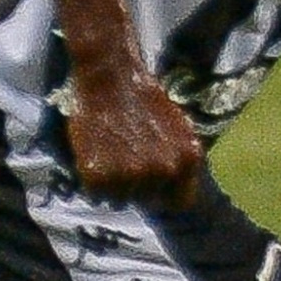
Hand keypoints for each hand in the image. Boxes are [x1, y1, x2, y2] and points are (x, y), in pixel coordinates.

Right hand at [66, 58, 203, 206]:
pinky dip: (92, 178)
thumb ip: (179, 160)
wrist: (111, 78)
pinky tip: (96, 154)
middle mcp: (163, 170)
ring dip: (113, 184)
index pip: (181, 202)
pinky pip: (95, 191)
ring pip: (120, 198)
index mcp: (188, 160)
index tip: (154, 190)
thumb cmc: (144, 100)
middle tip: (125, 161)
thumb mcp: (180, 129)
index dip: (164, 196)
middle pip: (147, 200)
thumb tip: (173, 189)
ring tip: (110, 155)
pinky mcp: (99, 174)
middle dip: (137, 187)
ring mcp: (131, 174)